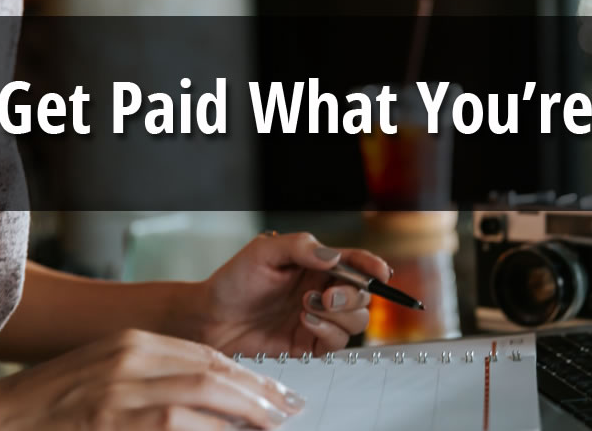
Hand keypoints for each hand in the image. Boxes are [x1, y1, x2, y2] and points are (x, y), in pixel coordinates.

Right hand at [0, 329, 303, 429]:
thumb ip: (150, 378)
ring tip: (273, 424)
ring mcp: (119, 390)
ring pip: (201, 395)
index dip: (246, 374)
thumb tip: (206, 397)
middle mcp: (129, 358)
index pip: (205, 354)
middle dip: (258, 391)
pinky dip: (209, 429)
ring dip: (244, 412)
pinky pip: (175, 422)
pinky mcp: (111, 419)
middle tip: (289, 409)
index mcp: (130, 342)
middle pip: (212, 370)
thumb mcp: (103, 375)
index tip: (275, 390)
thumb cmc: (50, 405)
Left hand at [184, 232, 390, 355]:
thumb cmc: (234, 281)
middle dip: (353, 296)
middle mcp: (323, 291)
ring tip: (306, 308)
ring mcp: (319, 318)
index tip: (380, 272)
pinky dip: (328, 332)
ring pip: (356, 320)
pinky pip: (337, 343)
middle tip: (327, 296)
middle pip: (363, 295)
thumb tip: (334, 256)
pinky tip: (305, 321)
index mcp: (317, 265)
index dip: (372, 266)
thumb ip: (300, 247)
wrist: (211, 318)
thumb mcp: (263, 252)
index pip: (355, 263)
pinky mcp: (310, 344)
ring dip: (339, 315)